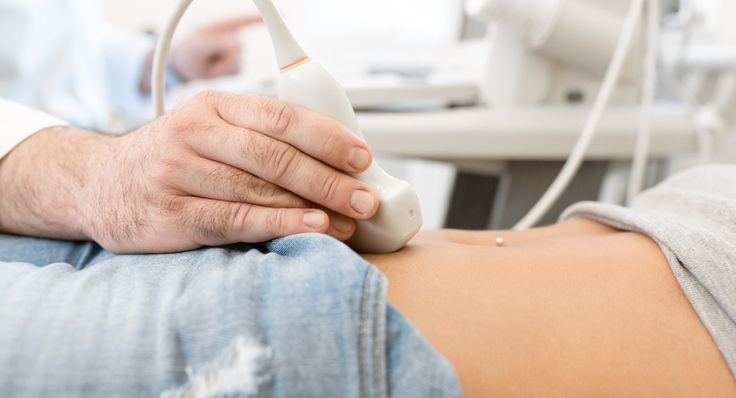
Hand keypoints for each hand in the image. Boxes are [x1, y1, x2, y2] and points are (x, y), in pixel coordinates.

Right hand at [0, 92, 379, 253]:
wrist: (97, 183)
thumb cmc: (169, 159)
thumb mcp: (208, 131)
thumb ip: (259, 140)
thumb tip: (331, 163)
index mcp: (213, 107)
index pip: (281, 117)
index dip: (328, 138)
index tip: (362, 157)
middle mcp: (195, 134)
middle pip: (276, 156)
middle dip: (330, 179)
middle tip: (364, 197)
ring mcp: (179, 174)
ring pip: (260, 188)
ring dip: (314, 207)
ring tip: (349, 220)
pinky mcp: (172, 214)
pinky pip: (236, 220)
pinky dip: (280, 225)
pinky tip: (312, 228)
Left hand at [171, 16, 260, 81]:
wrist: (186, 66)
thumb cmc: (188, 52)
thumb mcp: (198, 46)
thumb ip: (216, 44)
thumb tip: (236, 45)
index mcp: (222, 26)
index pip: (244, 20)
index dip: (259, 19)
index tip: (277, 15)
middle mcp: (232, 36)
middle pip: (238, 47)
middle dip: (224, 57)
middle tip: (208, 59)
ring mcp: (236, 51)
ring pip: (238, 62)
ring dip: (222, 66)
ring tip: (210, 62)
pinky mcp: (237, 64)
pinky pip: (238, 70)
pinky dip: (225, 72)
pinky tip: (215, 67)